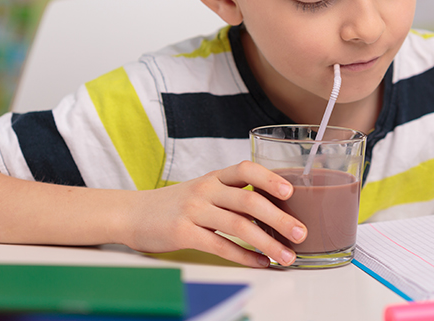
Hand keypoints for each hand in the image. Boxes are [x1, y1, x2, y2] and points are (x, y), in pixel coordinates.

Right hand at [121, 161, 306, 267]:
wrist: (132, 214)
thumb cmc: (177, 204)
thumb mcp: (204, 190)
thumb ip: (233, 194)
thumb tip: (276, 209)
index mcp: (214, 177)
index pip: (246, 169)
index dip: (270, 178)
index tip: (291, 192)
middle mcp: (205, 190)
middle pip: (249, 201)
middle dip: (280, 218)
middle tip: (301, 233)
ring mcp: (193, 211)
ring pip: (238, 226)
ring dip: (267, 244)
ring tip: (287, 256)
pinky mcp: (182, 233)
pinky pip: (220, 246)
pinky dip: (244, 256)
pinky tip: (260, 263)